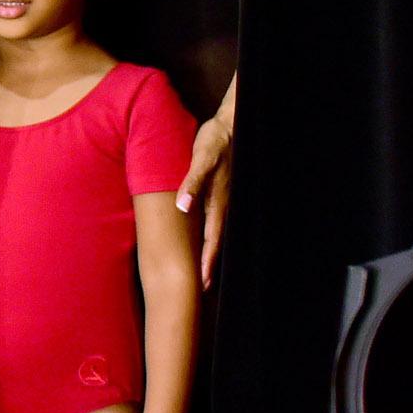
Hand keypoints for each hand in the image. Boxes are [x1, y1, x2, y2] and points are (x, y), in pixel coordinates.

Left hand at [175, 108, 233, 290]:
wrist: (229, 124)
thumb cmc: (215, 141)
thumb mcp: (202, 159)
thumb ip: (192, 182)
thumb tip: (182, 206)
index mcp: (218, 202)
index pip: (212, 240)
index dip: (207, 262)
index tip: (204, 284)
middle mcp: (223, 205)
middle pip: (215, 241)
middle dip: (209, 264)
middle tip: (204, 288)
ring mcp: (224, 200)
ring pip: (216, 233)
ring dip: (210, 252)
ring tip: (204, 272)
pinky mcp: (221, 192)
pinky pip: (214, 219)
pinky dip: (209, 235)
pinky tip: (204, 239)